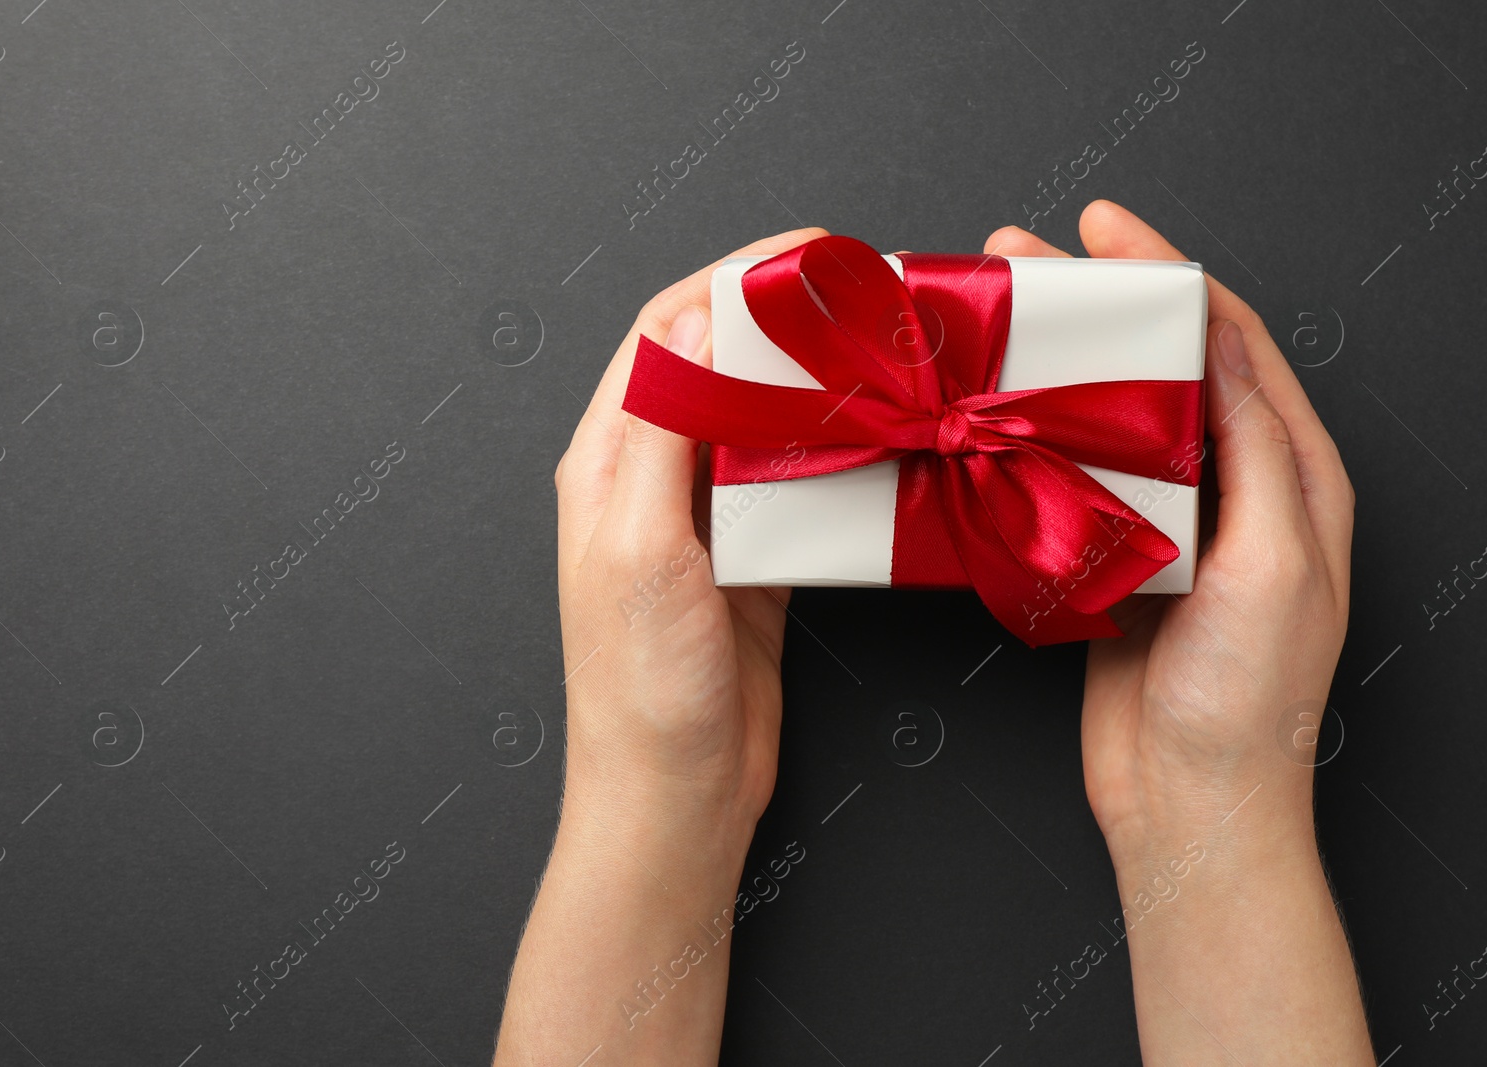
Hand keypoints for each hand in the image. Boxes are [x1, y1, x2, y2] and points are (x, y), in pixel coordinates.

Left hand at [555, 228, 826, 843]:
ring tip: (880, 357)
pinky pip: (796, 487)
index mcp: (606, 464)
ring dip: (817, 385)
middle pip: (720, 367)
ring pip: (763, 423)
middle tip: (862, 297)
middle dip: (785, 321)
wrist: (671, 799)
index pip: (667, 334)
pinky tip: (877, 443)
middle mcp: (650, 481)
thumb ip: (663, 432)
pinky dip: (835, 456)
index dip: (732, 280)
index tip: (809, 254)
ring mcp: (703, 523)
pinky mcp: (751, 564)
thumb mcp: (642, 550)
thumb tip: (699, 323)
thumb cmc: (640, 689)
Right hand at [985, 200, 1354, 856]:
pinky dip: (1033, 437)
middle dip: (1101, 306)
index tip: (1108, 230)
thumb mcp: (1274, 567)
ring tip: (998, 324)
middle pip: (1164, 367)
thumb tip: (1221, 348)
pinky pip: (1073, 479)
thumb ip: (1254, 455)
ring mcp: (1169, 525)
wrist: (1188, 805)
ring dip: (1057, 367)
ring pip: (1110, 417)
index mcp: (1293, 479)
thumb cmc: (1247, 701)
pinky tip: (991, 416)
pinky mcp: (1112, 561)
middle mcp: (1234, 491)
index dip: (1172, 275)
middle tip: (1031, 260)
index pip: (1232, 345)